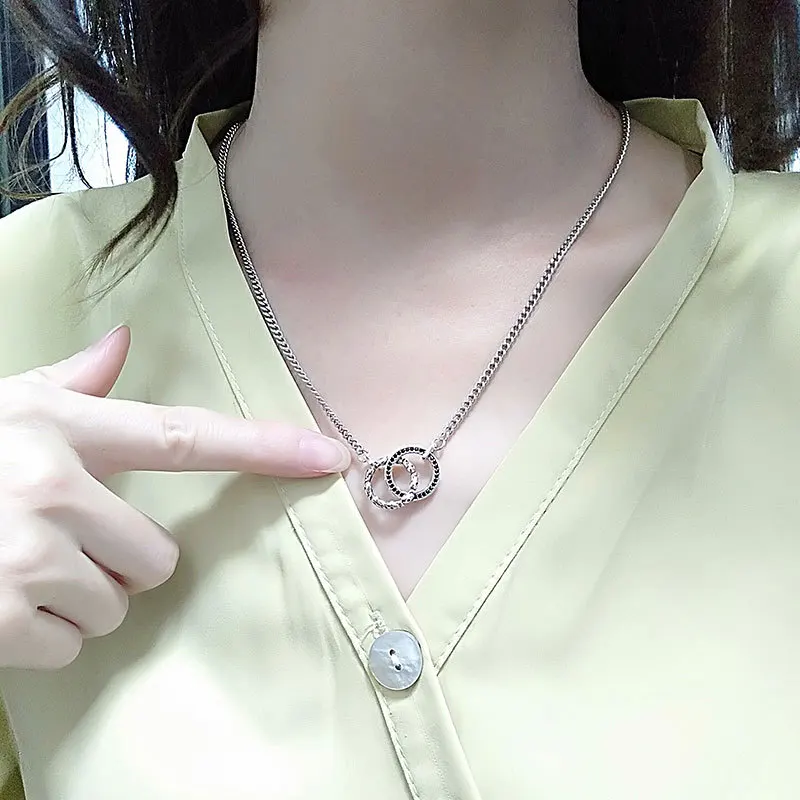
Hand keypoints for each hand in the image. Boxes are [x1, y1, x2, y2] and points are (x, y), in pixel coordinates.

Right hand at [0, 325, 349, 668]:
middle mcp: (52, 486)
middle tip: (67, 544)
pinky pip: (68, 645)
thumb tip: (122, 343)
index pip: (189, 437)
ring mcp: (24, 554)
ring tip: (23, 567)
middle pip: (156, 558)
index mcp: (65, 429)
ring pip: (114, 604)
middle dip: (122, 563)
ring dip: (80, 598)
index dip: (265, 447)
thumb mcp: (4, 407)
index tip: (328, 456)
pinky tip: (1, 601)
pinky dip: (42, 636)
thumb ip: (70, 383)